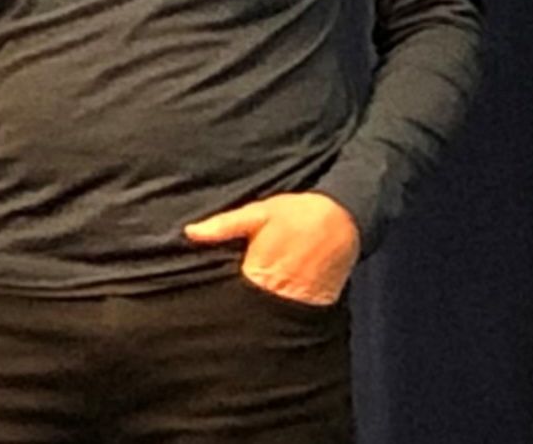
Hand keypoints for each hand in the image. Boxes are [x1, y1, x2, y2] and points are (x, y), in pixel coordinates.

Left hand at [184, 192, 359, 305]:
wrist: (343, 221)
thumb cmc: (295, 214)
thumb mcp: (258, 213)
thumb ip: (224, 226)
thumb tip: (190, 232)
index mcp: (258, 274)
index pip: (229, 297)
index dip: (214, 299)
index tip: (198, 303)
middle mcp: (276, 295)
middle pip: (247, 313)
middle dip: (233, 313)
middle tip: (213, 313)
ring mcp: (297, 305)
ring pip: (267, 319)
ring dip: (255, 317)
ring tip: (239, 318)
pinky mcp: (314, 308)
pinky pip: (289, 318)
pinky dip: (277, 316)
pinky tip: (266, 314)